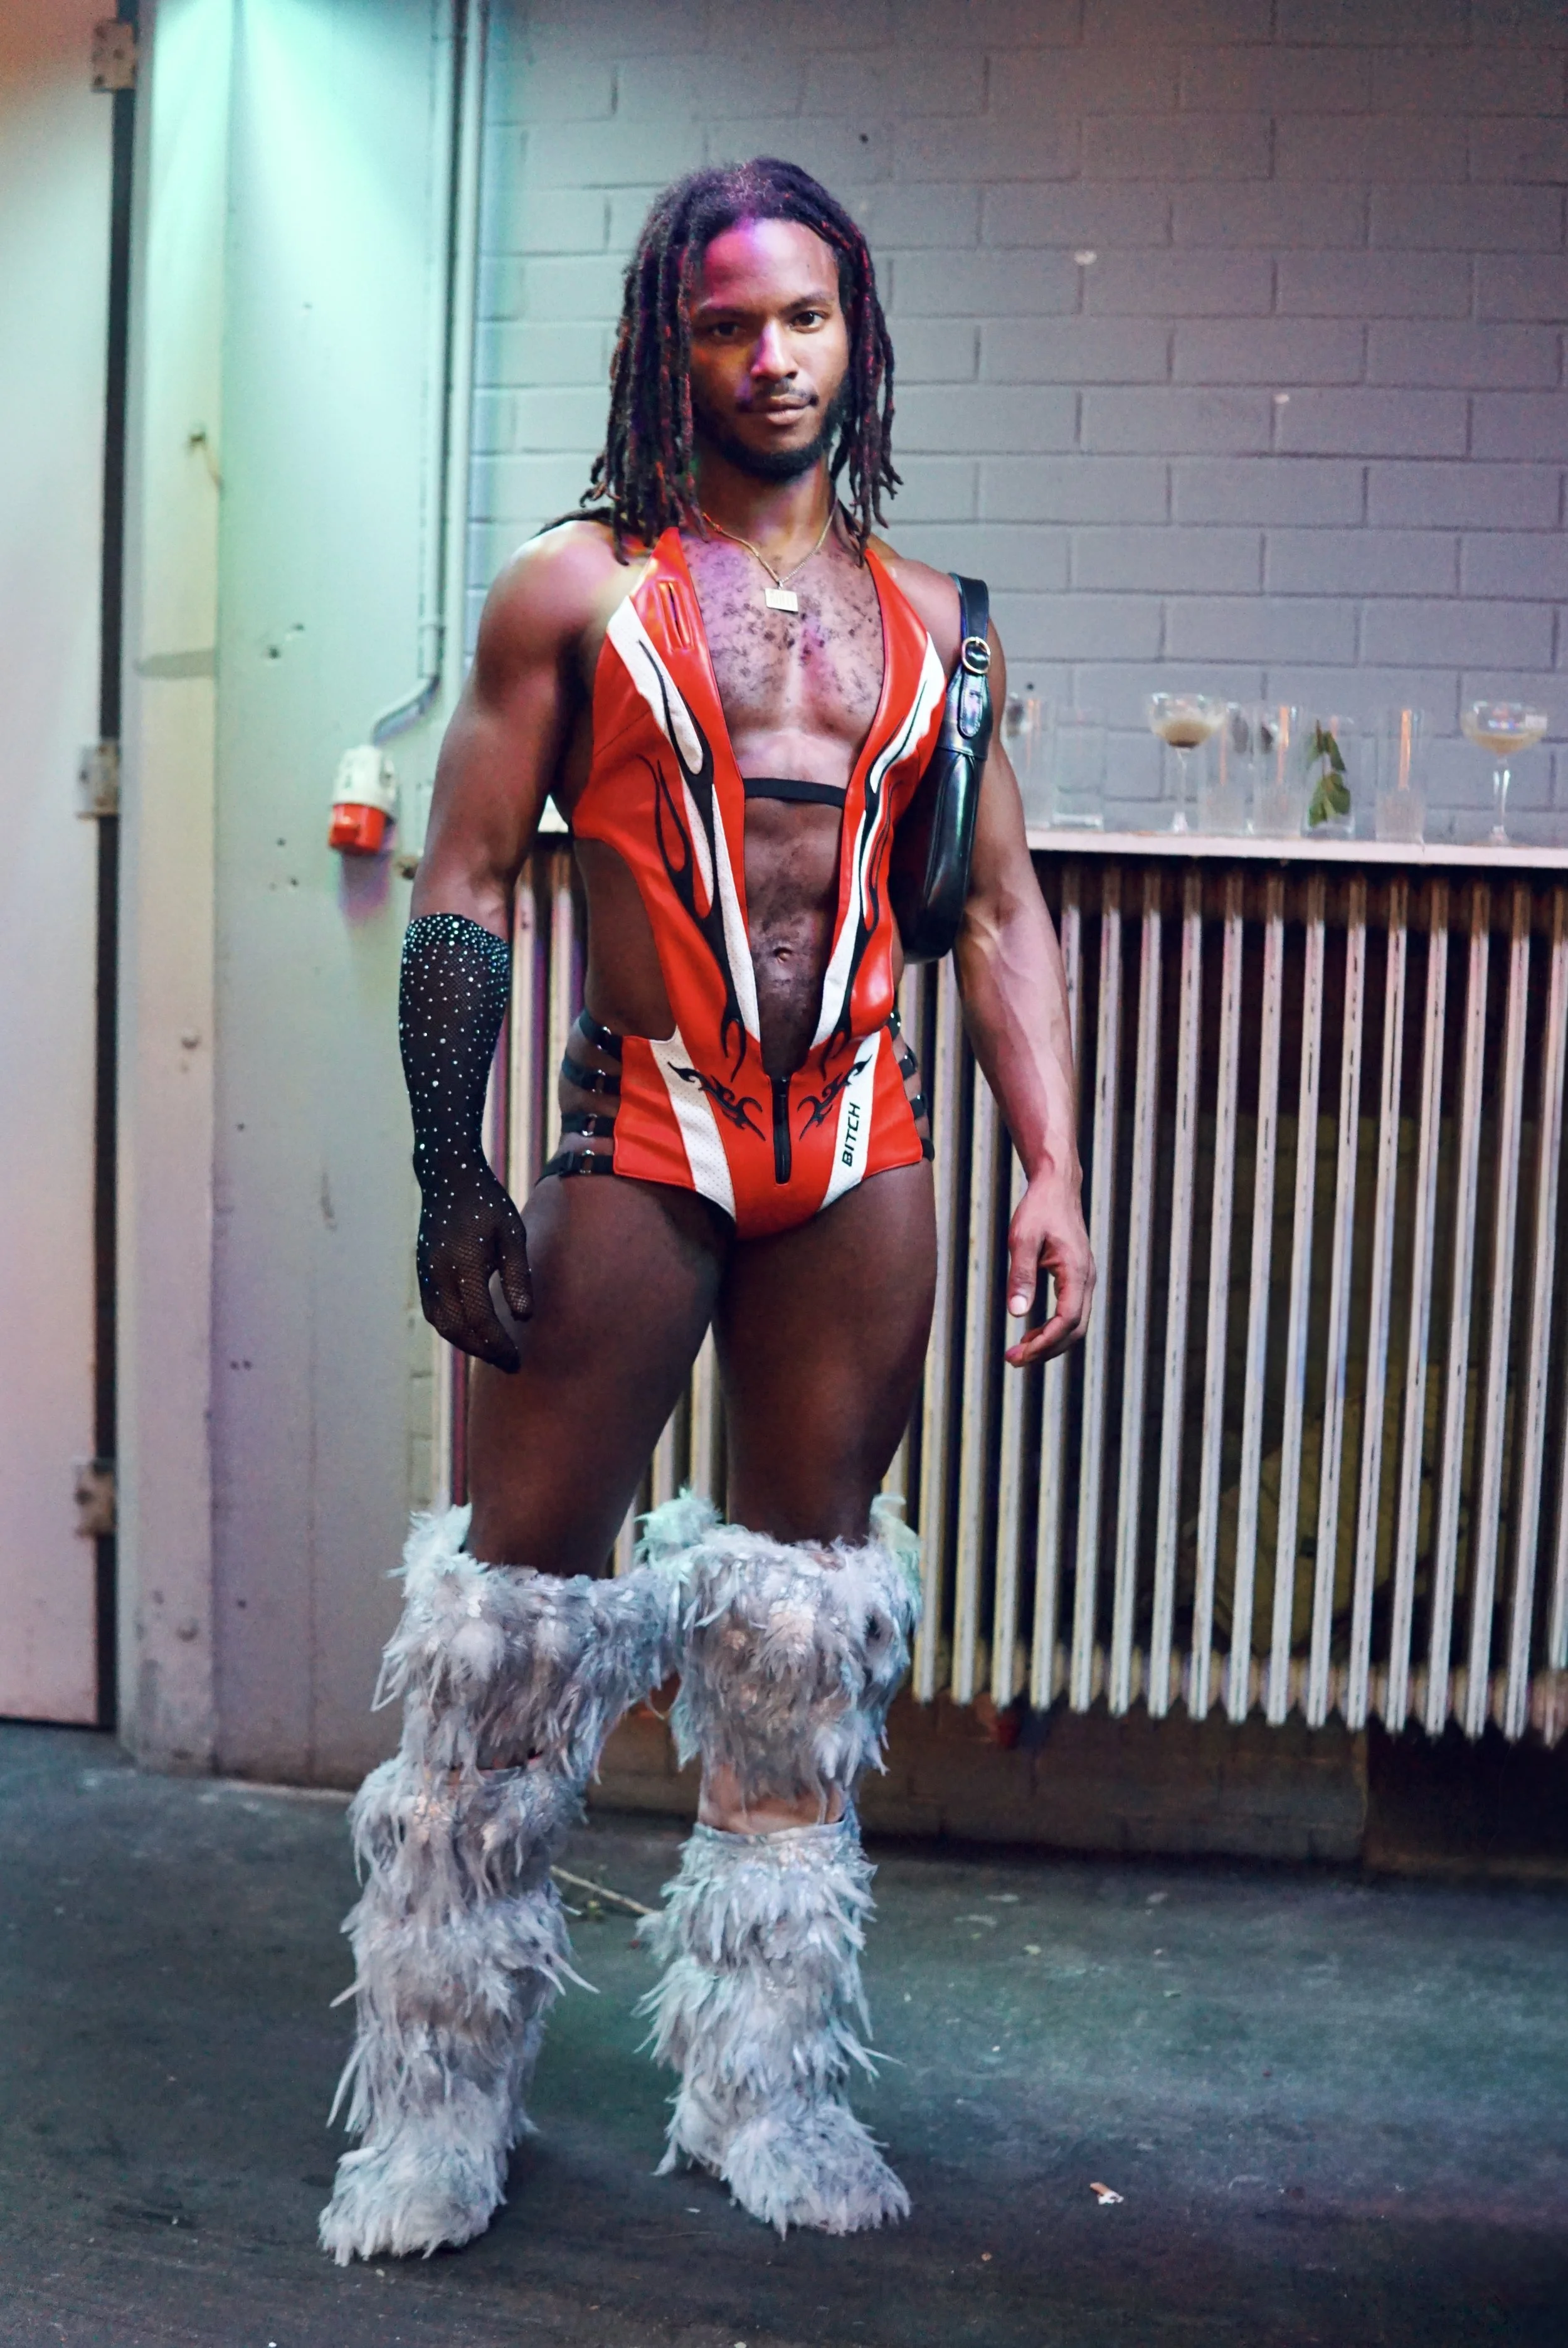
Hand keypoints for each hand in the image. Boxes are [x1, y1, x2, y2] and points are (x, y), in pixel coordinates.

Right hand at [414, 1161, 533, 1371]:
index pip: (480, 1319)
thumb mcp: (512, 1234)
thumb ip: (518, 1276)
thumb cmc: (487, 1204)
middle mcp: (439, 1274)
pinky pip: (435, 1312)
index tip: (516, 1360)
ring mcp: (426, 1275)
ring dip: (467, 1344)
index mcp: (463, 1264)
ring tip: (494, 1352)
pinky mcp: (423, 1273)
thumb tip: (523, 1317)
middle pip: (457, 1329)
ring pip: (442, 1325)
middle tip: (509, 1364)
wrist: (448, 1178)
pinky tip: (474, 1332)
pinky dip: (453, 1328)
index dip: (498, 1344)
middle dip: (483, 1351)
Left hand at [1003, 1167, 1093, 1366]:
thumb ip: (1021, 1276)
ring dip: (1049, 1342)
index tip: (1020, 1354)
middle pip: (1075, 1330)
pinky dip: (1053, 1329)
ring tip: (1019, 1351)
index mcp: (1077, 1271)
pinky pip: (1071, 1313)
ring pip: (1075, 1324)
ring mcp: (1086, 1280)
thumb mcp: (1022, 1239)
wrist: (1056, 1188)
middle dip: (1046, 1350)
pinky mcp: (1079, 1278)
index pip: (1068, 1320)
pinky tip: (1032, 1333)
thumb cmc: (1038, 1210)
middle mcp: (1087, 1279)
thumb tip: (1017, 1313)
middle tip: (1014, 1360)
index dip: (1046, 1343)